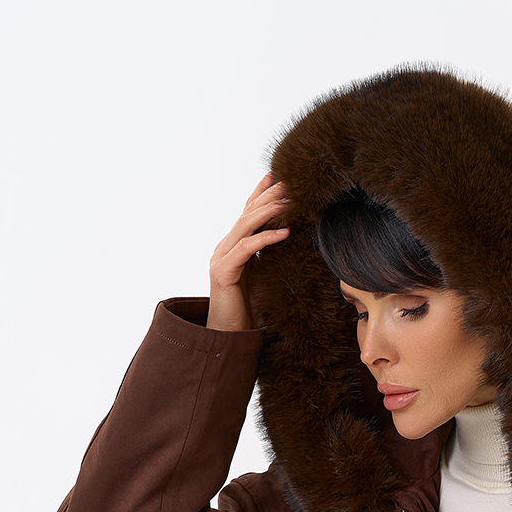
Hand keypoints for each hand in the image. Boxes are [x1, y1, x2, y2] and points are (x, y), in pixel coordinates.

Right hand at [206, 173, 290, 332]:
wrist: (227, 336)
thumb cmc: (245, 310)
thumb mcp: (260, 277)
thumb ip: (266, 258)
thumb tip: (286, 241)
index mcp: (232, 246)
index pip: (247, 212)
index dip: (260, 192)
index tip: (278, 175)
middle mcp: (224, 246)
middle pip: (248, 212)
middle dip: (269, 194)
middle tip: (290, 180)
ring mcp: (221, 257)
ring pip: (246, 225)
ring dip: (270, 210)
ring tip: (291, 201)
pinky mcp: (223, 272)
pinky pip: (247, 249)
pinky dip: (266, 238)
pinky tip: (286, 232)